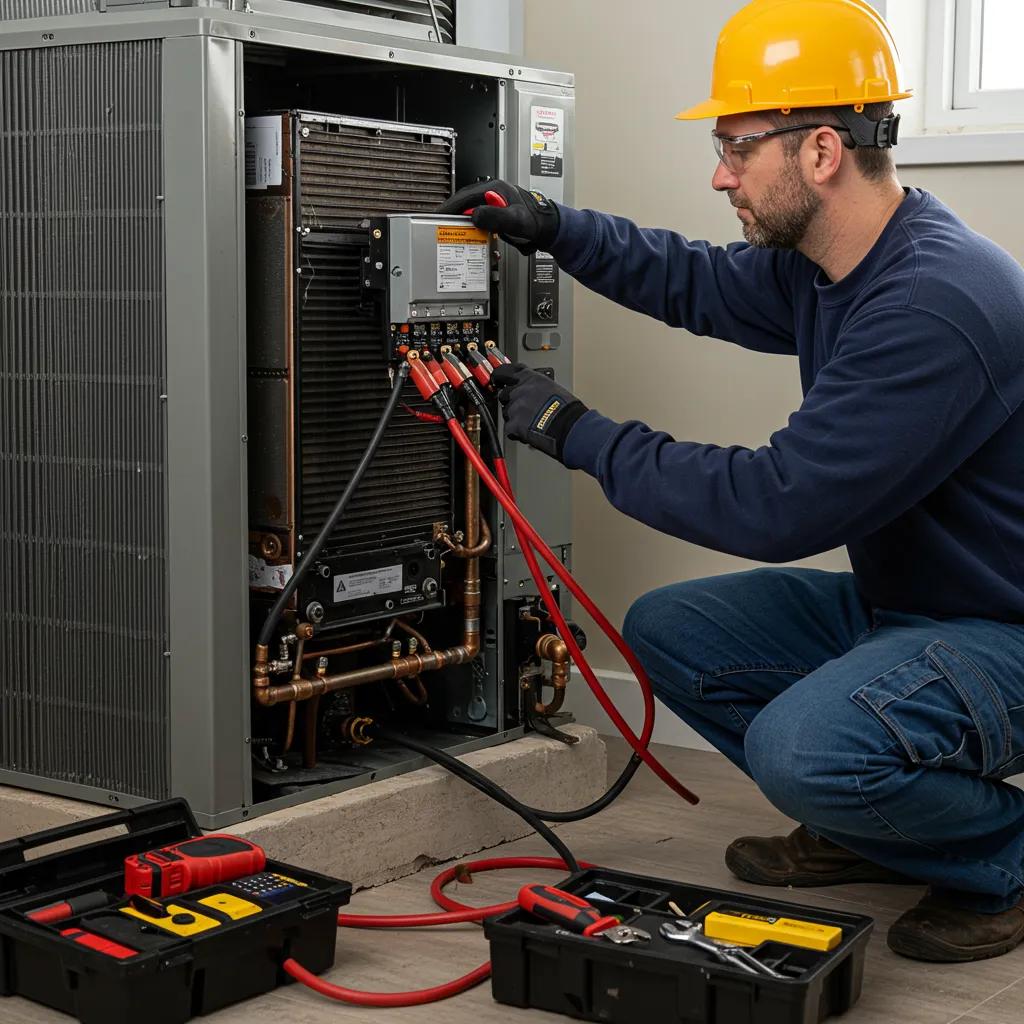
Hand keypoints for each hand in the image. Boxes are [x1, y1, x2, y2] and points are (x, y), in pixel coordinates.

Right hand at [436, 180, 559, 255]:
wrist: (548, 227)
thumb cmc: (536, 221)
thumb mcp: (515, 220)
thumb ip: (495, 217)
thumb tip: (475, 215)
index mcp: (494, 189)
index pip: (464, 196)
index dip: (449, 207)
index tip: (437, 216)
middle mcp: (492, 193)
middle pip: (464, 202)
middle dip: (451, 214)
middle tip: (438, 225)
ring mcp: (494, 202)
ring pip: (470, 209)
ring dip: (460, 220)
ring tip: (449, 230)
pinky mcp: (496, 212)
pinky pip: (478, 217)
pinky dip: (470, 225)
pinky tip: (467, 233)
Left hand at [490, 363, 587, 460]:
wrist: (571, 428)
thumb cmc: (568, 410)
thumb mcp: (553, 388)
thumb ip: (537, 387)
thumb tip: (532, 391)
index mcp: (531, 378)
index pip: (507, 371)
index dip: (501, 375)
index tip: (498, 378)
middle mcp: (521, 390)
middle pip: (505, 394)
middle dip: (511, 401)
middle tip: (522, 409)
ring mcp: (516, 407)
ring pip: (506, 412)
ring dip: (514, 417)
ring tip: (530, 422)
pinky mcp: (514, 424)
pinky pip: (509, 428)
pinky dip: (516, 432)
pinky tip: (528, 432)